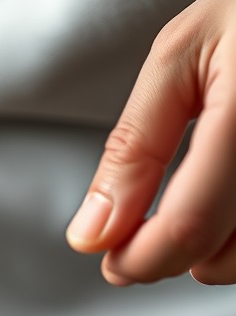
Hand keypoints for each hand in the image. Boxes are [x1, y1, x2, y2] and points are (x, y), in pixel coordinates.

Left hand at [66, 0, 235, 285]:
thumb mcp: (178, 56)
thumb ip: (133, 149)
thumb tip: (93, 233)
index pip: (190, 224)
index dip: (139, 258)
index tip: (111, 259)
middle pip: (225, 257)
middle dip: (171, 256)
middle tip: (141, 230)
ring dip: (215, 253)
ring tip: (191, 205)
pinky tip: (227, 202)